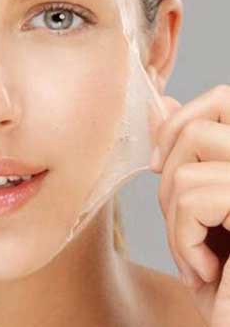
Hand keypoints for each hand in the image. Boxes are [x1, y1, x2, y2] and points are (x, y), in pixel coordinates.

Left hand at [152, 85, 229, 326]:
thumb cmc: (224, 281)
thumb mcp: (196, 211)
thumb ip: (184, 154)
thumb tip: (158, 102)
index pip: (221, 99)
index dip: (178, 122)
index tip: (157, 164)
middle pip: (197, 128)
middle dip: (167, 179)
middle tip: (181, 225)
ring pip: (186, 169)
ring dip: (174, 221)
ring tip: (196, 256)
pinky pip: (193, 200)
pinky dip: (182, 241)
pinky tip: (206, 271)